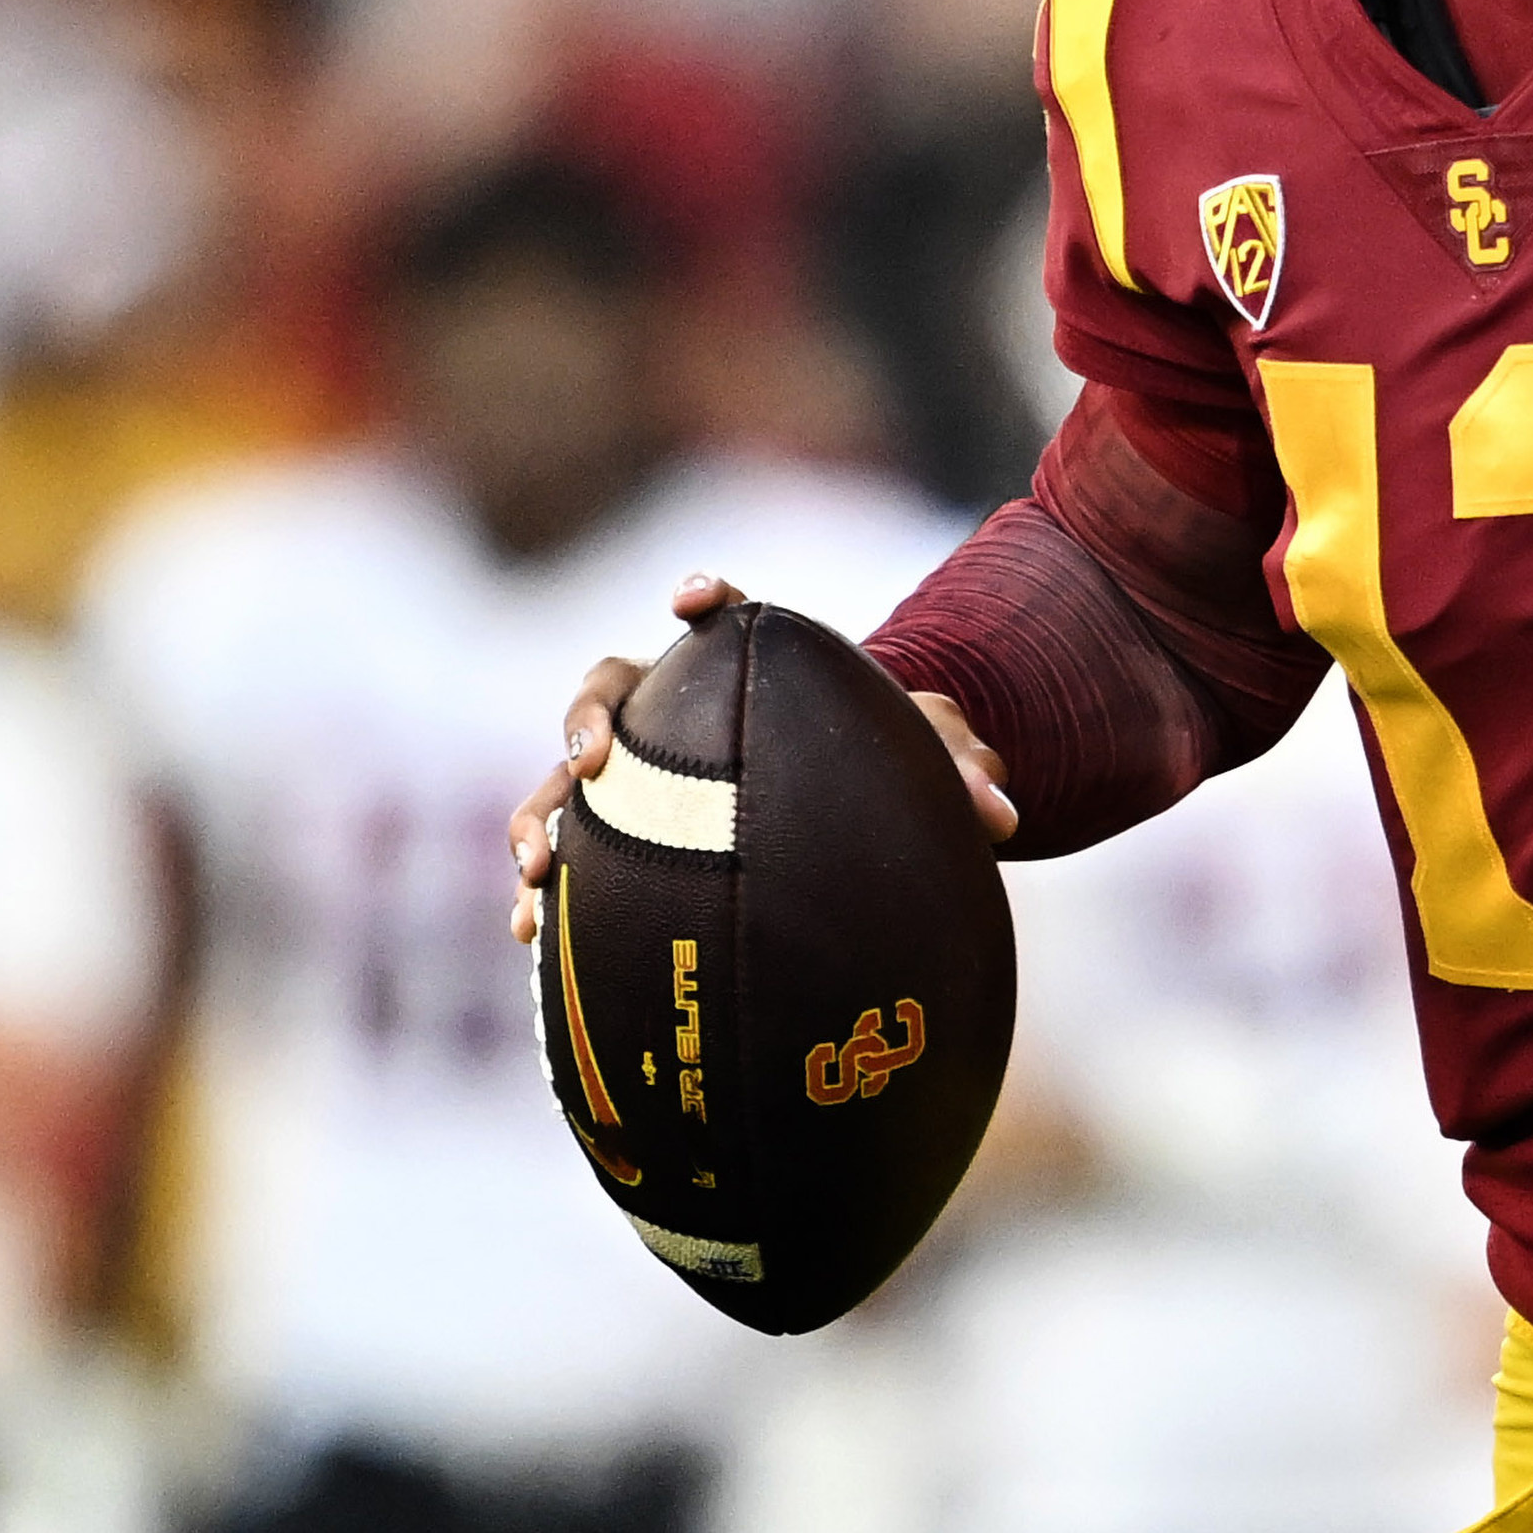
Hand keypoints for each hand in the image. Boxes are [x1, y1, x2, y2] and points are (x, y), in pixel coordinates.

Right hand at [507, 574, 1017, 942]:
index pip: (722, 614)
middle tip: (594, 758)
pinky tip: (530, 934)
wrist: (837, 803)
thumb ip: (961, 764)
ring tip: (537, 868)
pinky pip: (567, 859)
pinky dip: (545, 892)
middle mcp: (671, 708)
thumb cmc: (876, 756)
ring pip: (563, 779)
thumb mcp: (927, 751)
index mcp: (743, 663)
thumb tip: (1002, 814)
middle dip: (587, 717)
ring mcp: (635, 776)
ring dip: (541, 814)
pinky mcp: (616, 840)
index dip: (705, 599)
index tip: (692, 600)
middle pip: (607, 689)